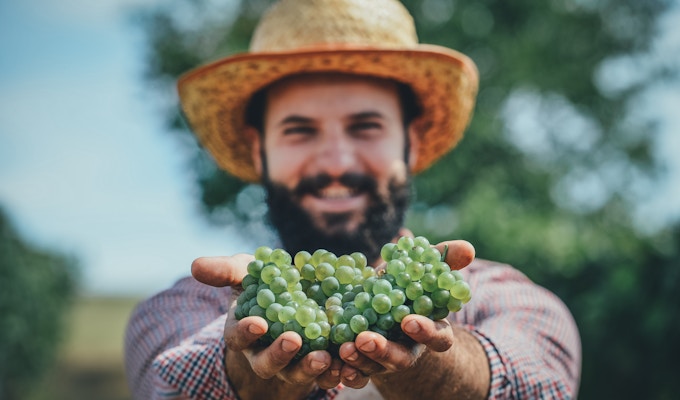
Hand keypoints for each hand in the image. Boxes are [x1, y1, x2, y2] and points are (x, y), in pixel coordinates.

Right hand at [191, 255, 350, 396]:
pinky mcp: (317, 369)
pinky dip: (336, 373)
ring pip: (296, 374)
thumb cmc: (264, 284)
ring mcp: (292, 364)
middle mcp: (264, 353)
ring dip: (309, 368)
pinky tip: (346, 364)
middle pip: (267, 363)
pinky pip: (325, 377)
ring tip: (324, 358)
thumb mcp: (246, 273)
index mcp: (244, 331)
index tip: (257, 323)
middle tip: (294, 339)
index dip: (245, 332)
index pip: (238, 337)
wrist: (296, 298)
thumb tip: (195, 265)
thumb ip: (226, 270)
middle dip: (279, 354)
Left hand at [336, 238, 474, 384]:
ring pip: (375, 367)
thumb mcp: (420, 269)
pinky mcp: (363, 366)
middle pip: (402, 358)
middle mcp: (409, 349)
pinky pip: (356, 374)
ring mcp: (385, 361)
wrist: (380, 306)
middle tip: (365, 339)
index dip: (426, 332)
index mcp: (430, 330)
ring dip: (360, 359)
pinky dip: (347, 372)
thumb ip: (442, 259)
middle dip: (384, 350)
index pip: (438, 337)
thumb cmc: (405, 285)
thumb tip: (468, 249)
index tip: (409, 321)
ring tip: (344, 347)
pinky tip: (335, 365)